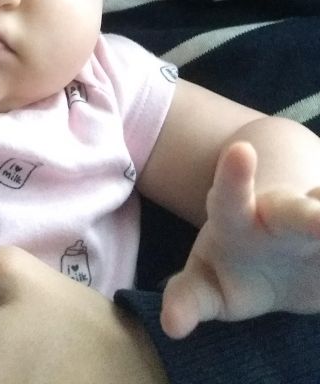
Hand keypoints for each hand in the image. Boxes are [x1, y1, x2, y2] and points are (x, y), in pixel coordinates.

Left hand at [161, 140, 319, 338]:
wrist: (279, 244)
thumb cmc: (234, 264)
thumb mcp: (207, 282)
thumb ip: (189, 299)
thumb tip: (171, 325)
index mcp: (239, 218)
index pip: (230, 195)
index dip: (234, 175)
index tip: (240, 150)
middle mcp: (283, 213)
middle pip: (299, 212)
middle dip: (314, 213)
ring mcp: (318, 220)